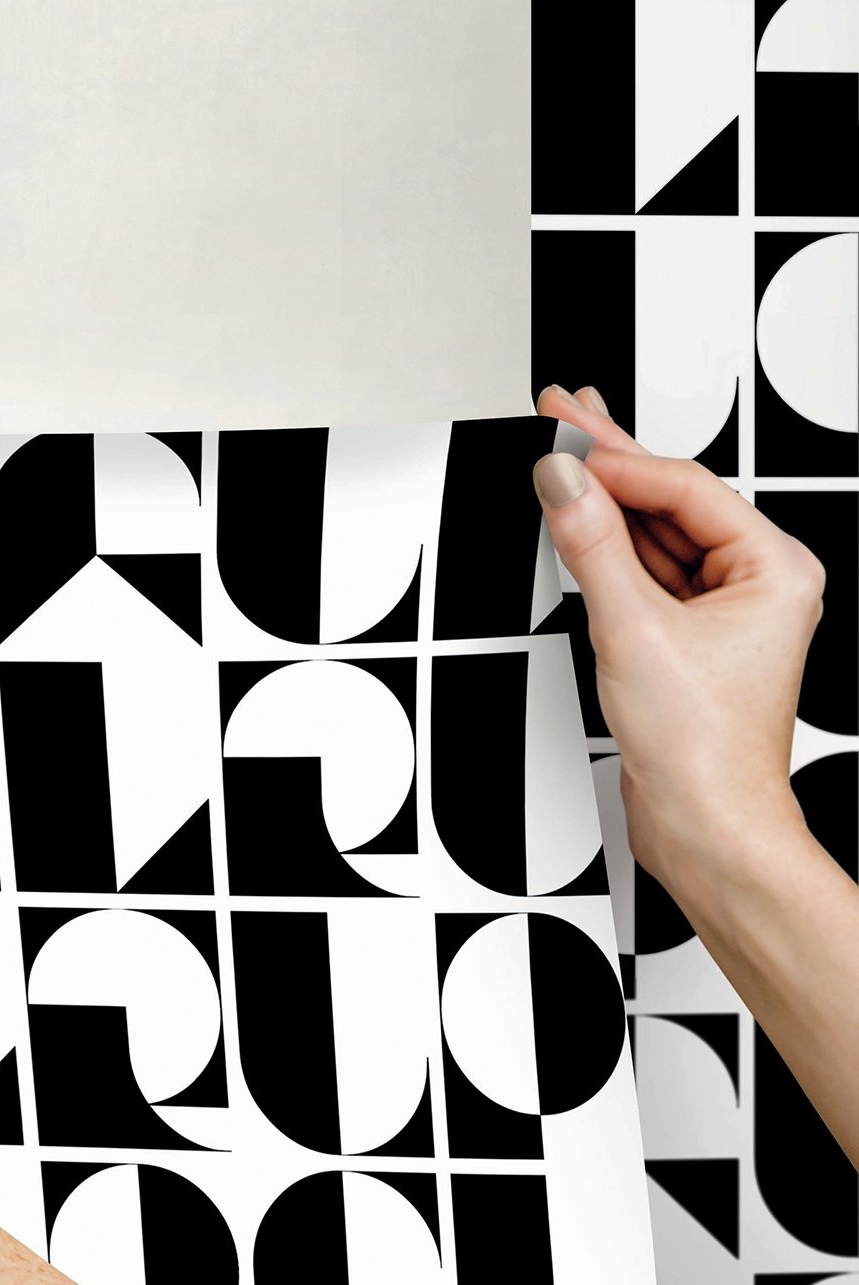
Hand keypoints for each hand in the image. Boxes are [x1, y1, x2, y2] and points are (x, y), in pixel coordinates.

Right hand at [529, 382, 827, 904]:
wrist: (703, 825)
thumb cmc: (702, 749)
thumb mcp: (633, 631)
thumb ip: (591, 549)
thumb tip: (563, 483)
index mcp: (774, 569)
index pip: (682, 490)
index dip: (616, 460)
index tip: (561, 437)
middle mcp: (756, 585)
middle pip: (671, 503)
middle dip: (612, 459)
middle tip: (563, 409)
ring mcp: (721, 613)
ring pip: (654, 537)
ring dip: (604, 501)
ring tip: (563, 452)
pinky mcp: (686, 641)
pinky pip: (644, 576)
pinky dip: (605, 550)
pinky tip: (578, 522)